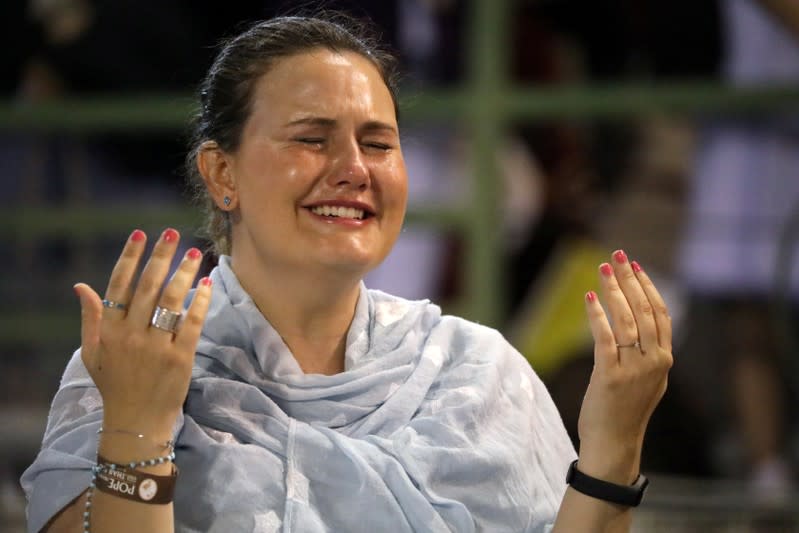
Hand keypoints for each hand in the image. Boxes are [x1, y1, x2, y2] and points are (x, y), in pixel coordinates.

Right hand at [74, 228, 211, 438]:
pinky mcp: (179, 358)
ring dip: (184, 273)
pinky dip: (200, 301)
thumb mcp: (92, 353)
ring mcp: (156, 346)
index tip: (141, 234)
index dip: (130, 256)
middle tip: (173, 233)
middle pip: (148, 286)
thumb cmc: (114, 385)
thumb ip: (90, 318)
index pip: (118, 284)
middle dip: (161, 256)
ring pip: (172, 300)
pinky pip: (192, 322)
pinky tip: (206, 284)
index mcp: (109, 331)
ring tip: (194, 253)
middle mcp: (131, 335)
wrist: (135, 422)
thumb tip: (81, 286)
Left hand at [577, 250, 672, 482]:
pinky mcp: (611, 376)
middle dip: (630, 279)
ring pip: (626, 320)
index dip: (648, 287)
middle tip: (618, 255)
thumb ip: (649, 355)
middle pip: (645, 310)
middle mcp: (654, 362)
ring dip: (614, 290)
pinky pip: (605, 338)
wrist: (614, 443)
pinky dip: (597, 315)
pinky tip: (590, 297)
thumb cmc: (625, 411)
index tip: (636, 266)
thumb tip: (641, 326)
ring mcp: (634, 369)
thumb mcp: (648, 380)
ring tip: (604, 268)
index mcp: (664, 360)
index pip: (661, 314)